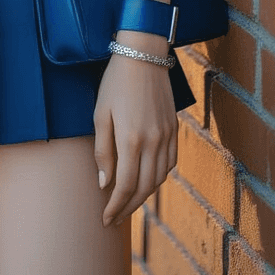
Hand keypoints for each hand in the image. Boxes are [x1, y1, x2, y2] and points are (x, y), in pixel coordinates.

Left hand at [93, 43, 177, 227]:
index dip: (115, 206)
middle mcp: (153, 142)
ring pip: (159, 179)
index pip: (125, 186)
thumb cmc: (115, 83)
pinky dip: (159, 178)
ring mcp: (167, 136)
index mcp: (132, 139)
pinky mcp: (174, 129)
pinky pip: (170, 163)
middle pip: (144, 188)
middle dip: (129, 207)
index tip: (105, 219)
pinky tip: (147, 181)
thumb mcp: (100, 114)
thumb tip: (104, 184)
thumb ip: (102, 151)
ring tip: (128, 203)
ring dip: (144, 195)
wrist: (143, 56)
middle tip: (115, 218)